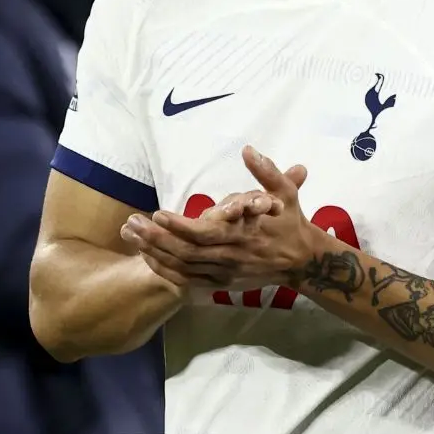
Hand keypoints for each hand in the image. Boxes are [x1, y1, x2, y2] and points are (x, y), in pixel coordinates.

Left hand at [120, 146, 316, 289]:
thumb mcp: (285, 193)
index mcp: (243, 235)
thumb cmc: (290, 222)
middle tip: (131, 224)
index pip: (205, 234)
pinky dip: (165, 270)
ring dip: (154, 253)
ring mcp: (224, 273)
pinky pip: (186, 280)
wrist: (302, 260)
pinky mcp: (220, 283)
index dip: (179, 227)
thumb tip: (249, 150)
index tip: (157, 214)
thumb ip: (267, 172)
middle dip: (155, 239)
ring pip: (182, 268)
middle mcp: (230, 258)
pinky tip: (147, 257)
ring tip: (130, 236)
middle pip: (186, 253)